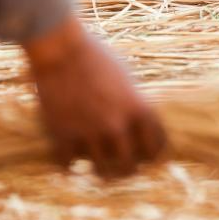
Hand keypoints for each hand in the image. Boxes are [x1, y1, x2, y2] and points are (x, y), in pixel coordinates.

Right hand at [23, 16, 165, 176]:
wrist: (61, 48)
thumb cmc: (97, 57)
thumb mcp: (126, 78)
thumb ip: (135, 105)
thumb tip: (142, 128)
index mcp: (139, 108)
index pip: (158, 146)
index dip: (154, 154)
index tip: (149, 157)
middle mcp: (118, 124)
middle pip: (130, 167)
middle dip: (128, 169)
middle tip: (124, 167)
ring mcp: (90, 132)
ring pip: (102, 171)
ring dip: (102, 171)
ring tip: (100, 168)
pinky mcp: (63, 135)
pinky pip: (70, 165)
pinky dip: (71, 164)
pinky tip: (71, 159)